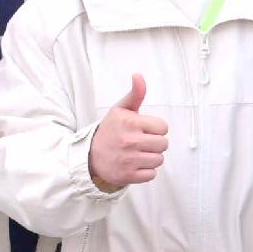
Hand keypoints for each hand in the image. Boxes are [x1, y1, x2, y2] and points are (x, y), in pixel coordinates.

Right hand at [88, 74, 170, 189]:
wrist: (89, 156)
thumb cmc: (109, 131)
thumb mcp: (120, 110)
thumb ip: (135, 94)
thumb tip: (138, 75)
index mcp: (130, 123)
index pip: (163, 127)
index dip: (156, 128)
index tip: (144, 129)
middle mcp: (130, 141)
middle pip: (164, 144)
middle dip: (155, 143)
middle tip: (141, 142)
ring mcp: (129, 160)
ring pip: (159, 160)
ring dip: (151, 157)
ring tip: (137, 153)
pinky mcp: (128, 176)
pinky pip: (152, 175)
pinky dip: (146, 172)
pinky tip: (135, 165)